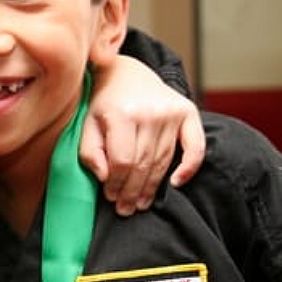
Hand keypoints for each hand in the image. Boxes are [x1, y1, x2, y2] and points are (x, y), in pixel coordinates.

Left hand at [80, 55, 204, 215]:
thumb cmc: (103, 102)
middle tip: (126, 209)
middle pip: (143, 164)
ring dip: (152, 186)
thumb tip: (105, 177)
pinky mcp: (187, 111)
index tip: (110, 197)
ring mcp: (171, 112)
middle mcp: (150, 112)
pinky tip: (176, 183)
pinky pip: (195, 146)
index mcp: (122, 114)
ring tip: (141, 203)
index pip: (122, 161)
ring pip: (163, 160)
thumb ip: (89, 151)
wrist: (126, 72)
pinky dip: (189, 167)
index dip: (116, 184)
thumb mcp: (86, 124)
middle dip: (133, 192)